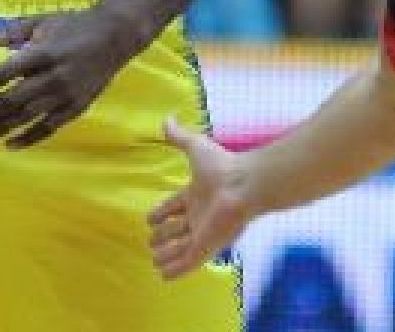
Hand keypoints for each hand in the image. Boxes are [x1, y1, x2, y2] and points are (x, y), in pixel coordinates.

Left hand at [0, 7, 143, 148]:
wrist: (116, 36)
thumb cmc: (75, 25)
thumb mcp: (42, 22)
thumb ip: (10, 32)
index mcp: (42, 53)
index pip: (5, 73)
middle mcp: (53, 77)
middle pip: (13, 100)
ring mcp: (66, 95)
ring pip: (28, 117)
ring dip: (2, 129)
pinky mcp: (77, 107)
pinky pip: (50, 127)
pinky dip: (30, 138)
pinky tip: (10, 145)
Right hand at [148, 118, 256, 279]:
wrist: (244, 185)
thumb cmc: (222, 166)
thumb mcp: (196, 147)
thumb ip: (179, 136)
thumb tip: (167, 119)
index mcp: (196, 194)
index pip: (174, 206)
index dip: (162, 212)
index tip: (149, 219)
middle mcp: (199, 215)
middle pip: (177, 228)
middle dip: (163, 235)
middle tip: (151, 240)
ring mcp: (202, 232)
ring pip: (180, 247)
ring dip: (167, 254)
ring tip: (154, 258)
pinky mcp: (205, 247)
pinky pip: (186, 262)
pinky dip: (174, 269)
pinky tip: (163, 275)